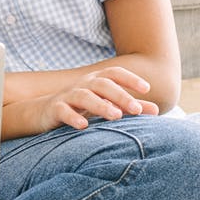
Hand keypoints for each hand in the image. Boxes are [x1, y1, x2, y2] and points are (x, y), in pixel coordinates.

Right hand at [22, 66, 158, 131]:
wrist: (43, 112)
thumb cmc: (80, 108)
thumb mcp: (105, 105)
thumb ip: (129, 107)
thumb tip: (156, 110)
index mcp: (96, 81)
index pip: (114, 73)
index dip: (130, 78)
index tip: (147, 88)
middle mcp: (83, 85)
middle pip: (102, 84)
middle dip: (120, 95)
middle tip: (136, 109)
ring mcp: (67, 96)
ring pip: (84, 96)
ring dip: (100, 105)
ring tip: (115, 115)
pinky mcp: (54, 109)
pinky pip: (63, 110)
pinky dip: (73, 117)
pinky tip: (83, 125)